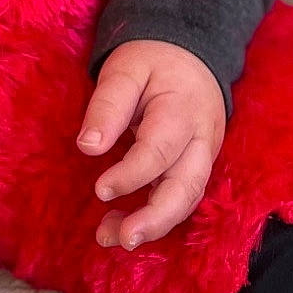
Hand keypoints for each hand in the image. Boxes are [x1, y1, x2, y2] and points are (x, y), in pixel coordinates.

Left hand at [76, 40, 225, 249]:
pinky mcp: (197, 168)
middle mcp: (201, 139)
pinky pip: (182, 199)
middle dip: (156, 218)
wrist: (190, 54)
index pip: (160, 150)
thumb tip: (88, 147)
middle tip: (123, 238)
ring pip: (187, 200)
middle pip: (187, 187)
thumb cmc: (152, 62)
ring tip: (114, 238)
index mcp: (183, 109)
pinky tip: (125, 226)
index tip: (100, 190)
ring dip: (154, 225)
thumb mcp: (126, 69)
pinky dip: (157, 217)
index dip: (131, 175)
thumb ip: (108, 105)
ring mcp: (204, 157)